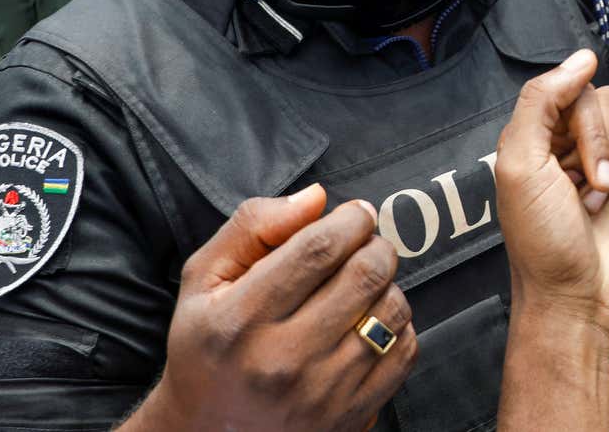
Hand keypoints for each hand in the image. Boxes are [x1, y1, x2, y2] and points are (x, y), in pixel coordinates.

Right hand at [133, 186, 414, 430]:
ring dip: (387, 284)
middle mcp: (283, 359)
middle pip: (365, 274)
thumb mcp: (204, 280)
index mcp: (241, 319)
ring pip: (392, 310)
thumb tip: (317, 198)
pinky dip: (398, 326)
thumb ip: (253, 226)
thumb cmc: (207, 347)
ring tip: (363, 285)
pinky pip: (405, 351)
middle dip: (375, 244)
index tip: (355, 213)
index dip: (350, 219)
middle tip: (364, 244)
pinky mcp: (351, 415)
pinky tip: (371, 321)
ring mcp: (322, 393)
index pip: (320, 248)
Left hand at [496, 50, 608, 336]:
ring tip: (599, 200)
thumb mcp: (521, 168)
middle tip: (588, 190)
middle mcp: (563, 140)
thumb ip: (541, 103)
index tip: (574, 165)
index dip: (580, 122)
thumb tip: (583, 59)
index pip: (567, 89)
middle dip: (601, 144)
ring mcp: (601, 155)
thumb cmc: (543, 244)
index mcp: (530, 135)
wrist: (579, 299)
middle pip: (602, 102)